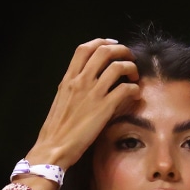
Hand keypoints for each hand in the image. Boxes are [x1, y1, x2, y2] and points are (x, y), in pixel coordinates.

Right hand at [28, 39, 140, 170]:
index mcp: (68, 79)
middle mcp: (80, 81)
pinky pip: (126, 89)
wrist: (54, 147)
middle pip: (104, 51)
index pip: (84, 49)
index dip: (102, 42)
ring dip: (131, 68)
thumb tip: (89, 82)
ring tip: (135, 77)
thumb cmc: (58, 129)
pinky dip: (134, 88)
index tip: (113, 45)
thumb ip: (74, 88)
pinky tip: (136, 94)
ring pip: (117, 67)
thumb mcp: (63, 100)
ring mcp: (92, 94)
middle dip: (121, 50)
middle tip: (129, 58)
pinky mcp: (104, 108)